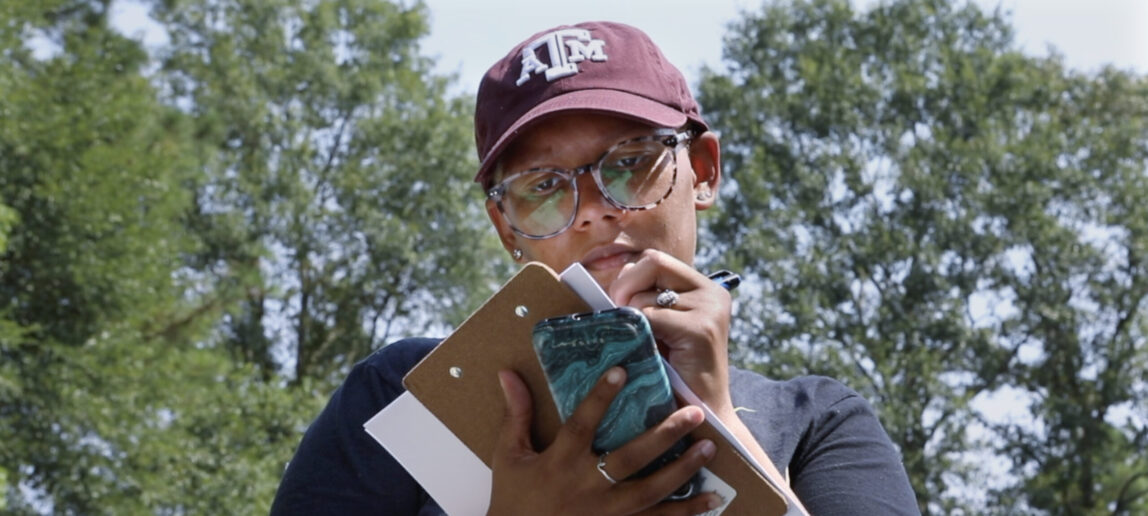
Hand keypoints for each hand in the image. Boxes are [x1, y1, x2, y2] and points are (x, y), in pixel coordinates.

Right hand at [488, 368, 721, 515]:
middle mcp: (586, 486)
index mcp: (560, 461)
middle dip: (663, 435)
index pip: (582, 423)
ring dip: (682, 470)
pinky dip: (686, 512)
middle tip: (693, 412)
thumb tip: (508, 373)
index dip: (600, 397)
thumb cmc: (513, 497)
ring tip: (709, 448)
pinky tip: (712, 499)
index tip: (622, 370)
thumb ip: (516, 414)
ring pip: (650, 490)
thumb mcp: (509, 455)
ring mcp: (605, 512)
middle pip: (630, 458)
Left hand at [608, 250, 734, 418]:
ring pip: (645, 296)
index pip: (655, 260)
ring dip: (633, 321)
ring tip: (644, 346)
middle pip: (652, 262)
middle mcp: (712, 292)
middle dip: (625, 286)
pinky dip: (640, 335)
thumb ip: (645, 302)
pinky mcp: (702, 329)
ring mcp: (710, 309)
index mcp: (704, 287)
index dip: (630, 277)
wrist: (702, 416)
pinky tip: (650, 355)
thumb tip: (605, 286)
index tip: (619, 304)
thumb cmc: (674, 374)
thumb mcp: (662, 328)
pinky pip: (651, 318)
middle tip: (618, 315)